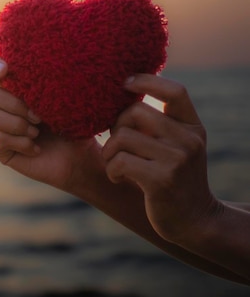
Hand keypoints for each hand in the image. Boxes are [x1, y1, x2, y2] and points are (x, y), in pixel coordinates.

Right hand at [0, 58, 101, 191]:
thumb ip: (46, 85)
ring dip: (17, 124)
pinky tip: (36, 148)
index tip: (6, 70)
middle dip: (14, 104)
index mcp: (16, 90)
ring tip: (37, 132)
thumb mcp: (62, 102)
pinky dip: (21, 143)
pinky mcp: (1, 150)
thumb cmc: (73, 126)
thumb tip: (41, 69)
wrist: (79, 158)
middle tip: (39, 116)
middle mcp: (3, 107)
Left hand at [102, 74, 217, 243]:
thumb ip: (158, 124)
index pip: (175, 91)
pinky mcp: (161, 180)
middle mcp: (188, 140)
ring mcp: (176, 160)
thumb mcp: (175, 146)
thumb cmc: (173, 179)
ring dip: (109, 152)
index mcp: (192, 127)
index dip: (147, 80)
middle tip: (116, 145)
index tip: (125, 83)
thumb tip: (123, 95)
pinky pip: (119, 160)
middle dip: (115, 126)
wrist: (193, 220)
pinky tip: (118, 177)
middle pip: (135, 111)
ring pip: (122, 136)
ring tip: (115, 164)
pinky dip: (111, 169)